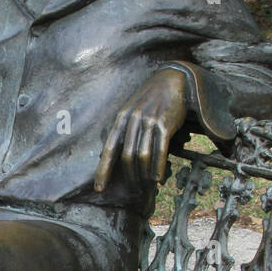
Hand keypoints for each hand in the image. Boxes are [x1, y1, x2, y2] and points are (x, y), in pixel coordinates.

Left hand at [94, 67, 187, 193]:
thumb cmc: (150, 99)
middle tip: (134, 190)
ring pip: (143, 155)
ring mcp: (149, 121)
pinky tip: (158, 180)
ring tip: (146, 187)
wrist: (172, 79)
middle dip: (129, 177)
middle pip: (126, 156)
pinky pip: (160, 151)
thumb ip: (121, 131)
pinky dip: (158, 168)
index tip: (99, 188)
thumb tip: (106, 155)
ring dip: (143, 176)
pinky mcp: (165, 124)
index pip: (108, 149)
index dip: (103, 170)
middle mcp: (133, 120)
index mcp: (121, 118)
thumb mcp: (130, 110)